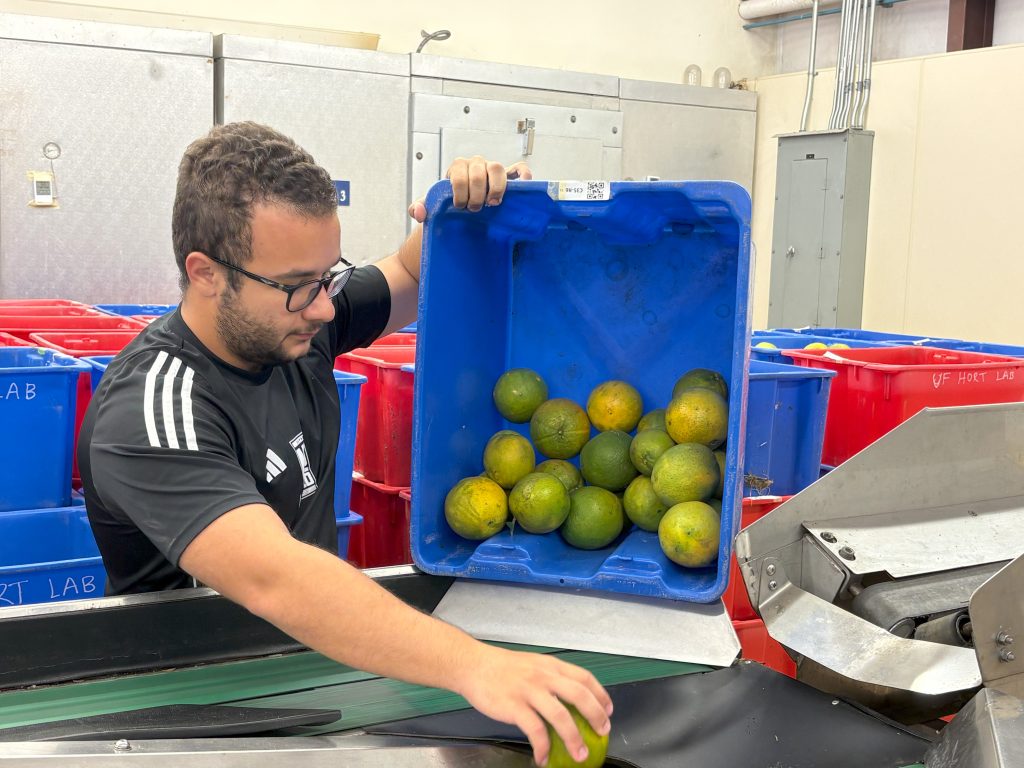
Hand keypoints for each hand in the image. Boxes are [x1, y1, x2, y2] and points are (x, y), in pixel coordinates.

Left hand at [408, 156, 532, 222]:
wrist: (463, 209)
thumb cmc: (449, 206)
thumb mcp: (432, 207)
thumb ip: (419, 208)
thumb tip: (419, 212)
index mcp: (457, 168)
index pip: (459, 173)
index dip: (460, 191)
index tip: (460, 206)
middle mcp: (475, 165)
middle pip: (478, 172)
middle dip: (476, 194)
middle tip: (475, 209)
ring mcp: (492, 169)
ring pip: (497, 168)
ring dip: (495, 187)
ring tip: (492, 203)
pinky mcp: (508, 176)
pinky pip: (518, 168)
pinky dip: (522, 174)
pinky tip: (522, 185)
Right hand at [457, 645, 612, 766]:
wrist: (474, 665)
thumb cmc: (501, 667)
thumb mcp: (533, 665)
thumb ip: (550, 679)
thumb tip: (570, 700)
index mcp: (550, 666)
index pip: (584, 677)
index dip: (601, 694)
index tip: (608, 710)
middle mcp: (543, 676)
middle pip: (579, 695)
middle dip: (596, 716)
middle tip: (602, 732)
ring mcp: (529, 691)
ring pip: (560, 716)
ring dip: (574, 738)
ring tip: (579, 754)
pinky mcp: (514, 706)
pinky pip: (535, 730)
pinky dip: (542, 747)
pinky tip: (543, 756)